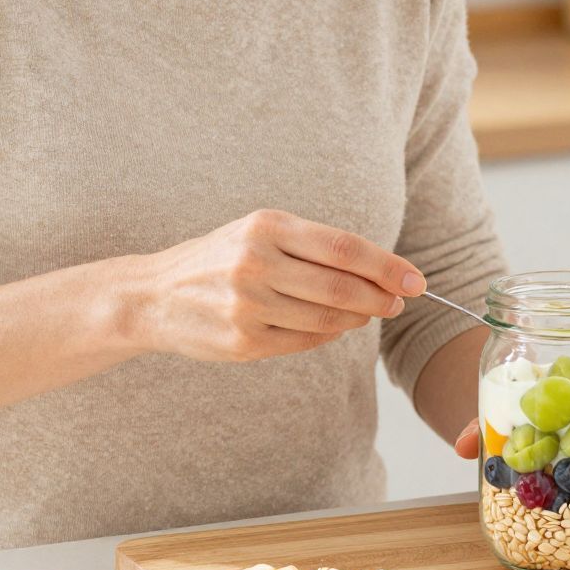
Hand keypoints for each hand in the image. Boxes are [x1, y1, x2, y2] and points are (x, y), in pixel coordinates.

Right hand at [121, 209, 422, 361]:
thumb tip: (380, 272)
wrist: (154, 295)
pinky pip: (305, 342)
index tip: (416, 280)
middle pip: (343, 288)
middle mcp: (256, 264)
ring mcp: (248, 307)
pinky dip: (327, 336)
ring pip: (328, 321)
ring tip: (367, 312)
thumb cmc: (219, 259)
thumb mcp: (259, 233)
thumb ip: (314, 247)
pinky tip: (332, 327)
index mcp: (266, 227)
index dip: (388, 266)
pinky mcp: (244, 342)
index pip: (345, 248)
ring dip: (358, 319)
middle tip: (400, 301)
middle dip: (382, 298)